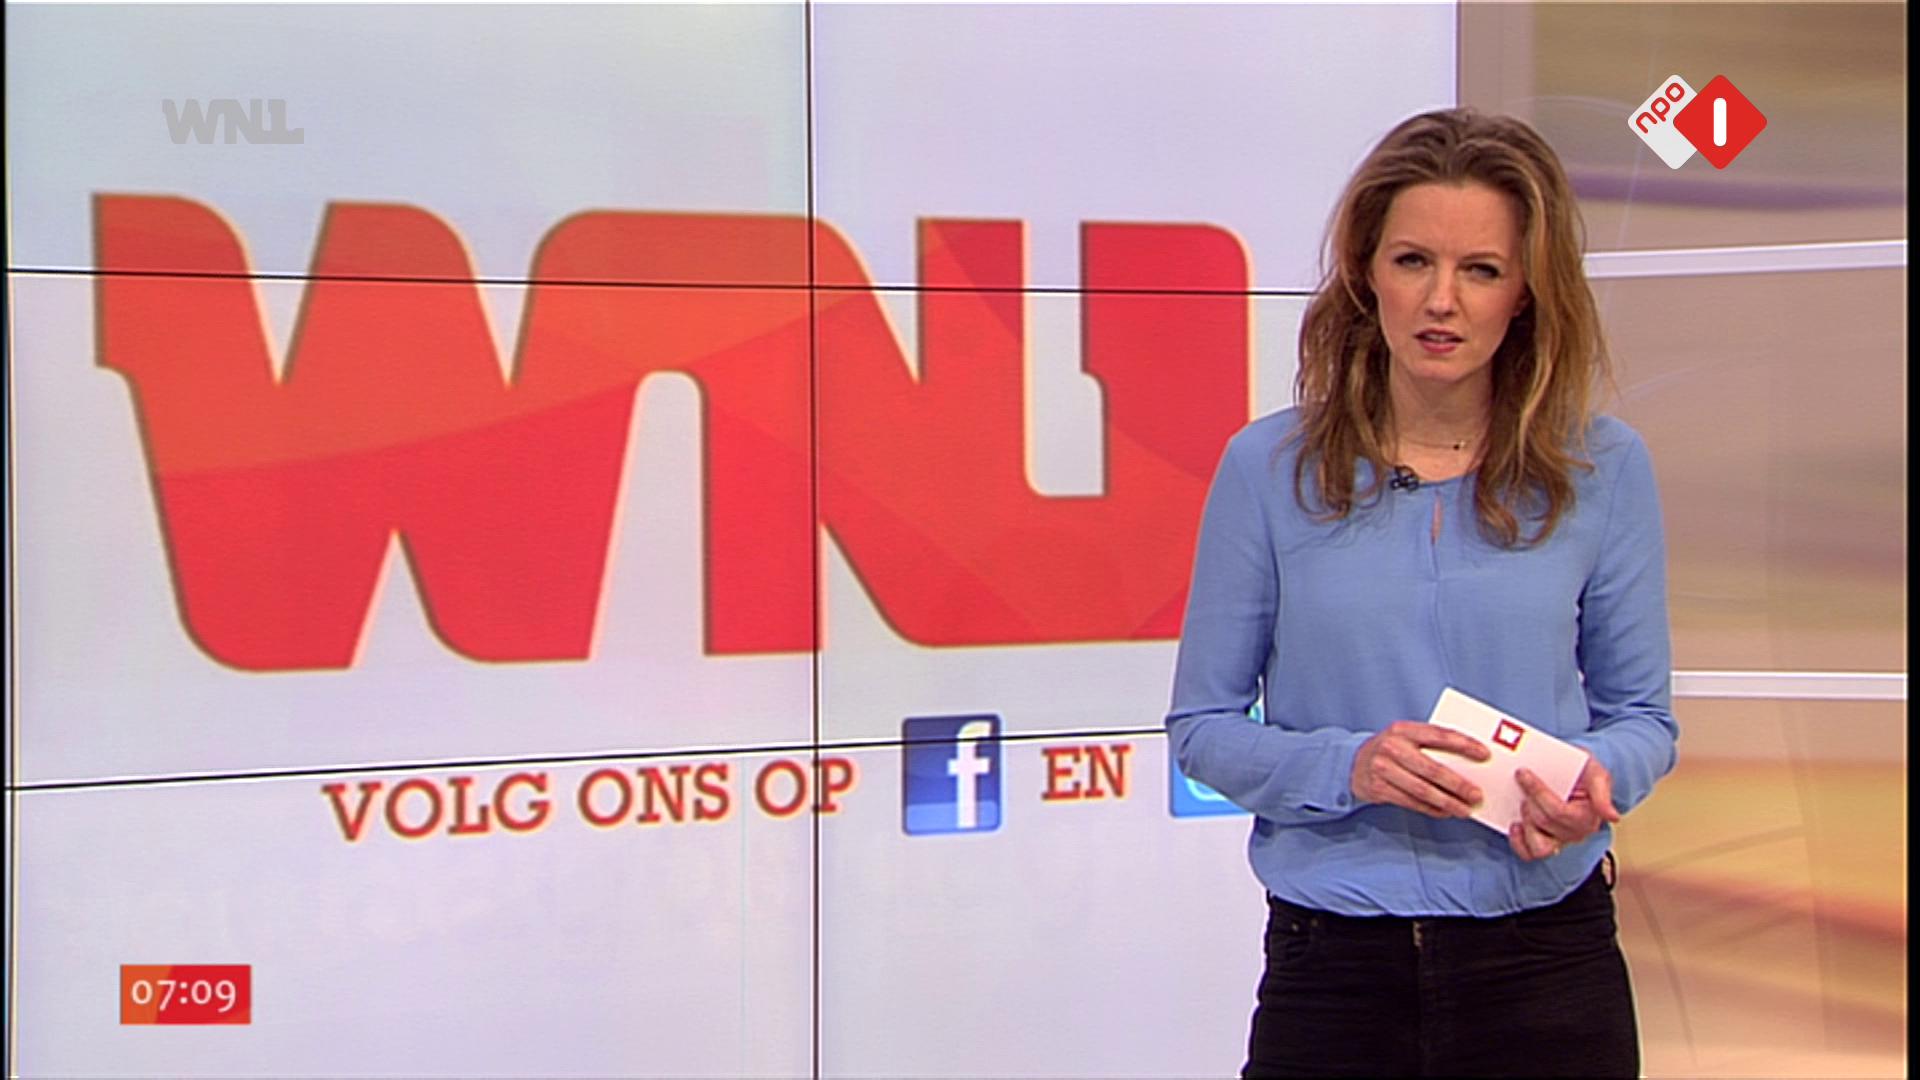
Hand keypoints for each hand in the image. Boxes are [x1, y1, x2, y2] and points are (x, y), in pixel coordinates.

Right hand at [1351, 721, 1489, 818]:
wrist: (1353, 763)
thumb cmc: (1390, 750)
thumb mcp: (1406, 737)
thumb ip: (1431, 744)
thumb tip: (1470, 763)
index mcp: (1403, 729)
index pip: (1439, 735)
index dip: (1464, 745)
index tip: (1484, 755)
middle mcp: (1392, 747)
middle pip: (1432, 769)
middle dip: (1458, 784)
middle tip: (1477, 794)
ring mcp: (1382, 769)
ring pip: (1423, 790)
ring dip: (1447, 802)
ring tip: (1465, 809)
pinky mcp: (1378, 789)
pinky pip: (1411, 802)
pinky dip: (1432, 810)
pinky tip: (1445, 812)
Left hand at [1508, 754, 1621, 860]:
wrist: (1570, 773)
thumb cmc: (1582, 773)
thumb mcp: (1595, 773)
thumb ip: (1602, 793)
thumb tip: (1612, 817)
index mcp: (1589, 817)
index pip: (1559, 811)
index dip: (1538, 792)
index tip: (1523, 773)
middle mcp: (1575, 833)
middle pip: (1545, 822)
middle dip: (1530, 800)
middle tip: (1522, 780)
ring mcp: (1559, 840)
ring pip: (1539, 846)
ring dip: (1527, 823)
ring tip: (1523, 804)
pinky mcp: (1544, 844)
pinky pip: (1529, 854)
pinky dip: (1518, 842)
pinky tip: (1515, 824)